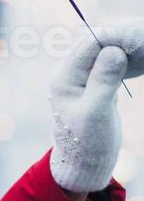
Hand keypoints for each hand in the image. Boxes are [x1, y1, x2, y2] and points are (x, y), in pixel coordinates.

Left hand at [48, 17, 143, 192]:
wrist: (84, 164)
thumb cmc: (87, 142)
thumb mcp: (96, 112)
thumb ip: (104, 80)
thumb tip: (114, 50)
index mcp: (65, 75)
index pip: (90, 43)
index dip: (115, 36)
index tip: (138, 38)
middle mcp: (71, 72)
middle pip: (97, 44)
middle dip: (120, 39)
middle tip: (143, 41)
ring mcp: (82, 78)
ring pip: (104, 53)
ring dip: (124, 49)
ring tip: (143, 50)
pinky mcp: (95, 85)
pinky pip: (110, 65)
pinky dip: (124, 61)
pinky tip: (139, 62)